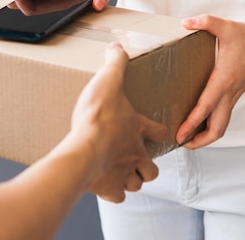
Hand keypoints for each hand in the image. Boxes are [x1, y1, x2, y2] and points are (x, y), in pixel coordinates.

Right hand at [71, 42, 167, 202]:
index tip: (158, 132)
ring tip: (123, 174)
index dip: (160, 132)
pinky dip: (113, 193)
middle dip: (148, 166)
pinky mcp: (108, 188)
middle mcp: (136, 154)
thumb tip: (118, 47)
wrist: (83, 150)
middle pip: (152, 168)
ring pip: (137, 183)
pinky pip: (117, 197)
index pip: (159, 132)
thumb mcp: (107, 81)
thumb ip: (114, 63)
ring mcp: (124, 173)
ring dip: (132, 180)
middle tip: (138, 160)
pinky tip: (106, 186)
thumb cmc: (97, 117)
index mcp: (138, 128)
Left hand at [176, 15, 244, 148]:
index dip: (191, 123)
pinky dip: (211, 125)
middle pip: (216, 129)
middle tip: (179, 143)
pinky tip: (198, 123)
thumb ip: (205, 22)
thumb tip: (184, 22)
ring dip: (205, 137)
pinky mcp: (236, 95)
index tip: (179, 136)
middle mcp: (229, 93)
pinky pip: (223, 117)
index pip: (205, 108)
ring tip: (187, 139)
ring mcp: (234, 96)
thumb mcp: (226, 26)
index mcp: (224, 80)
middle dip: (198, 141)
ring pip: (221, 126)